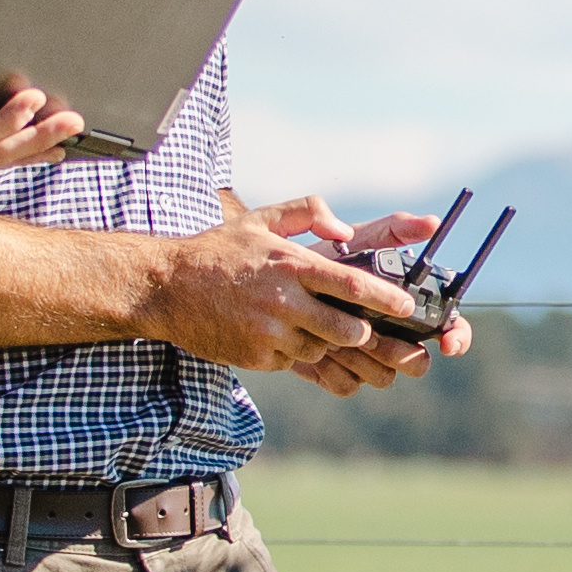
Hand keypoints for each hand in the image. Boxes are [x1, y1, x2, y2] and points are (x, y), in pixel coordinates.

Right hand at [148, 191, 452, 383]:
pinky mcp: (256, 357)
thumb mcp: (261, 219)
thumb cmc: (219, 251)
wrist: (165, 287)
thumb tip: (345, 229)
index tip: (405, 306)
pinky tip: (276, 332)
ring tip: (307, 322)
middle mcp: (283, 300)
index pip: (351, 284)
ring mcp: (268, 333)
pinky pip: (292, 360)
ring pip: (322, 348)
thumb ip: (308, 211)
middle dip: (361, 331)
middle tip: (360, 324)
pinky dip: (294, 351)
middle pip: (346, 328)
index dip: (385, 298)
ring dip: (325, 340)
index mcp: (290, 265)